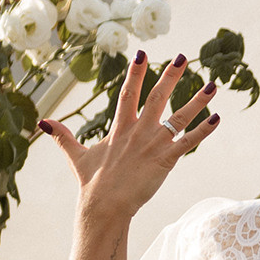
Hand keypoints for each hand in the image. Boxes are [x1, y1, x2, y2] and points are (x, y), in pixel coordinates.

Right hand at [39, 51, 218, 220]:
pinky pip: (188, 142)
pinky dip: (204, 130)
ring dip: (197, 100)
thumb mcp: (76, 156)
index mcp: (120, 127)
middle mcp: (139, 131)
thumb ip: (63, 136)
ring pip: (179, 117)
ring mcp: (153, 144)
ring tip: (212, 85)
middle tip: (183, 57)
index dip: (135, 72)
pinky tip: (216, 117)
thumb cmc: (91, 183)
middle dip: (170, 76)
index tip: (142, 53)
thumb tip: (43, 122)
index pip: (128, 92)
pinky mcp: (165, 160)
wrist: (104, 206)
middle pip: (158, 97)